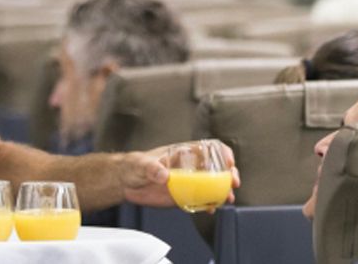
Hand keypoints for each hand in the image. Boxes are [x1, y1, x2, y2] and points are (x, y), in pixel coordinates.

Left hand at [119, 140, 240, 211]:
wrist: (124, 182)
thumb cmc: (133, 166)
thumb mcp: (141, 164)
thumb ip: (152, 168)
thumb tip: (163, 175)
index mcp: (183, 153)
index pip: (209, 148)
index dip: (222, 153)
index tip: (229, 161)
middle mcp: (189, 167)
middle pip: (216, 167)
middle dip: (229, 174)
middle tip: (233, 182)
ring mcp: (187, 182)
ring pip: (212, 185)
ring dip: (223, 191)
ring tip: (228, 198)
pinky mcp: (182, 196)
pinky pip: (200, 200)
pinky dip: (208, 204)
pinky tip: (211, 209)